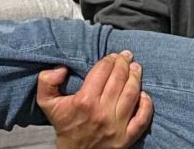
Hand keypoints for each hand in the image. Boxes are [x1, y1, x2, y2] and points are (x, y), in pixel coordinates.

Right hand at [37, 51, 153, 148]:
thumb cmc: (65, 125)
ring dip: (136, 78)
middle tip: (127, 56)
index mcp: (84, 101)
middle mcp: (102, 112)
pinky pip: (142, 118)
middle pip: (119, 79)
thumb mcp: (47, 103)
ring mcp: (116, 126)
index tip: (113, 55)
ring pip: (132, 94)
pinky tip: (145, 94)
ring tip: (136, 68)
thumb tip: (61, 68)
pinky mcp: (126, 138)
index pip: (103, 71)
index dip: (109, 60)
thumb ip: (46, 81)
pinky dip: (146, 105)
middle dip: (124, 64)